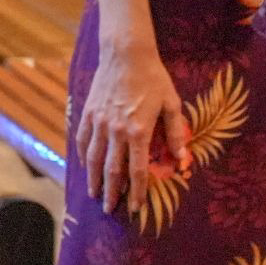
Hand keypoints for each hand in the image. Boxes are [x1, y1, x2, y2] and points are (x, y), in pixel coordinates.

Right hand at [76, 40, 187, 215]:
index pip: (138, 170)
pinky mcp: (88, 114)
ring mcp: (99, 123)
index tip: (136, 207)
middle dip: (112, 192)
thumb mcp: (171, 103)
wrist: (126, 55)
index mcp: (139, 131)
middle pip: (112, 170)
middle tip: (110, 209)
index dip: (137, 191)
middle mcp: (116, 131)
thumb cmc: (154, 78)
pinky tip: (86, 166)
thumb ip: (175, 132)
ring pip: (93, 159)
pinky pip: (82, 141)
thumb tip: (183, 158)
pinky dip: (83, 157)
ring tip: (94, 195)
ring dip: (94, 180)